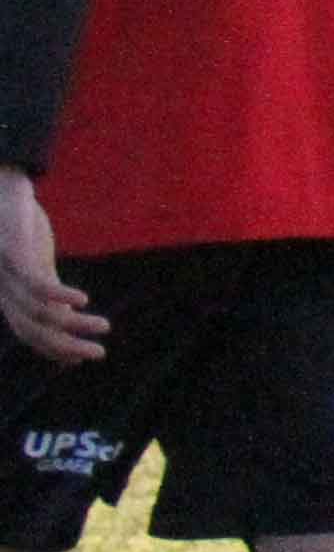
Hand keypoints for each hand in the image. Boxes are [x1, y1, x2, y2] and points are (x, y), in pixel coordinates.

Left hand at [0, 170, 101, 364]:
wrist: (4, 191)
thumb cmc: (21, 229)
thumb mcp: (38, 265)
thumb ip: (48, 292)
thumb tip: (67, 317)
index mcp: (9, 295)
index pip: (28, 333)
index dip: (52, 350)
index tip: (80, 360)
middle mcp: (3, 289)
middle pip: (32, 330)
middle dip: (65, 346)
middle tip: (98, 353)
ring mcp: (6, 274)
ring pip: (37, 312)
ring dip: (73, 325)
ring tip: (105, 326)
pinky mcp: (13, 254)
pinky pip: (36, 284)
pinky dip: (59, 296)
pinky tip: (83, 300)